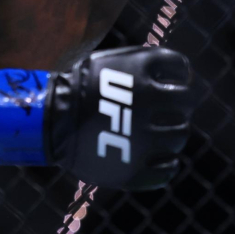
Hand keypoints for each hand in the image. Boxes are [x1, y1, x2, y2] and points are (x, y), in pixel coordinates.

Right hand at [0, 45, 193, 190]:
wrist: (51, 120)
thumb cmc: (81, 87)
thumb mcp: (111, 62)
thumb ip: (145, 64)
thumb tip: (178, 73)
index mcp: (141, 74)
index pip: (179, 67)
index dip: (178, 72)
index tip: (173, 78)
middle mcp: (148, 105)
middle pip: (184, 103)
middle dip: (180, 103)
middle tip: (170, 108)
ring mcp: (143, 139)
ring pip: (178, 137)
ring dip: (174, 132)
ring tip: (161, 131)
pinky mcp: (133, 169)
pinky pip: (165, 171)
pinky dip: (168, 164)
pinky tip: (164, 158)